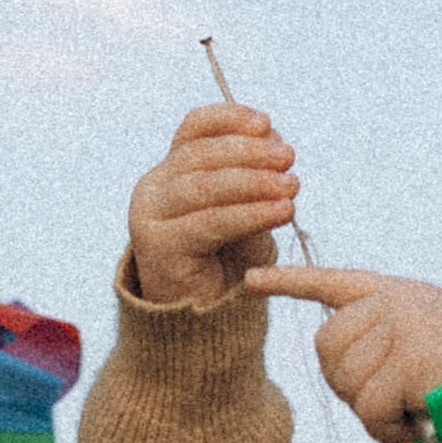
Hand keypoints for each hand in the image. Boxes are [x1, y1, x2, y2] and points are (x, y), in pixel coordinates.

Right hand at [129, 102, 300, 305]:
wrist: (204, 323)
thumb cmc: (228, 262)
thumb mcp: (246, 211)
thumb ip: (256, 177)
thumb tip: (276, 141)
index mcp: (171, 171)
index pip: (194, 129)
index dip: (229, 119)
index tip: (267, 123)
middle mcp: (153, 189)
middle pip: (200, 155)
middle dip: (249, 153)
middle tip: (289, 158)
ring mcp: (150, 217)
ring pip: (203, 187)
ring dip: (253, 183)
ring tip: (292, 187)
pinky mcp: (158, 248)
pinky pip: (209, 223)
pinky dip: (249, 215)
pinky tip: (281, 213)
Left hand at [243, 268, 441, 442]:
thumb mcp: (428, 341)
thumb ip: (384, 342)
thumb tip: (341, 374)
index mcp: (397, 292)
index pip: (332, 283)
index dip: (289, 283)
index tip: (251, 278)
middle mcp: (395, 301)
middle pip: (327, 348)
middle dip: (349, 384)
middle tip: (390, 397)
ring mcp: (402, 328)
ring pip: (346, 382)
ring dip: (374, 411)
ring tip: (413, 406)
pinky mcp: (409, 361)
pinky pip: (370, 410)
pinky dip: (389, 429)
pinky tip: (418, 420)